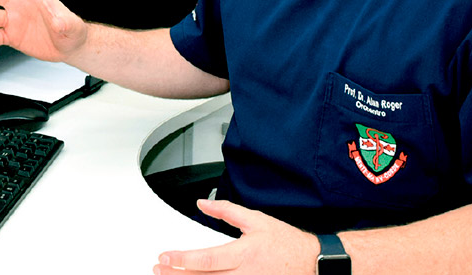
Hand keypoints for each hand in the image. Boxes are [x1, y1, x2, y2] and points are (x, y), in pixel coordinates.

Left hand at [154, 199, 318, 274]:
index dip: (183, 259)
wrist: (312, 263)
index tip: (165, 256)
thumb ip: (227, 211)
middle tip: (158, 268)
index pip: (207, 259)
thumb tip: (203, 203)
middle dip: (177, 274)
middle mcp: (244, 274)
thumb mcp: (256, 220)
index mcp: (243, 254)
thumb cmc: (286, 243)